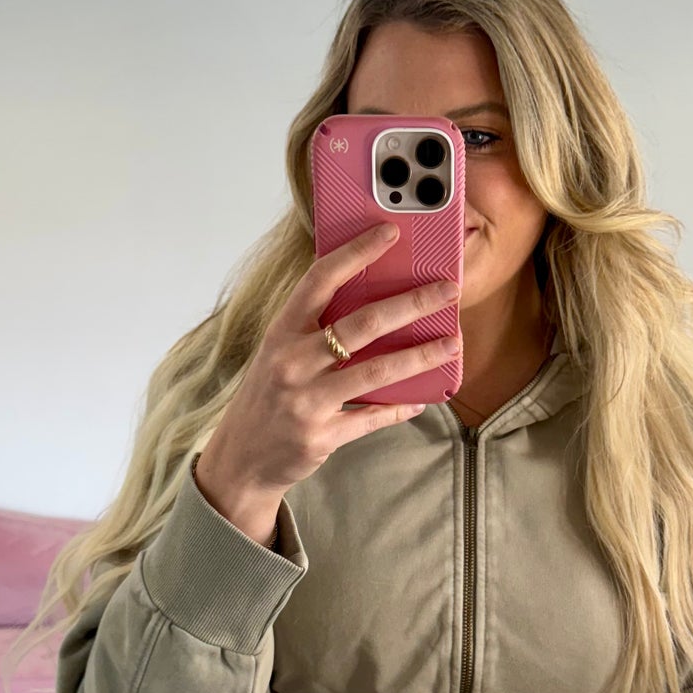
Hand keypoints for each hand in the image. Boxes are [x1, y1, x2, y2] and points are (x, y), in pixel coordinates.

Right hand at [200, 222, 461, 498]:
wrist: (240, 459)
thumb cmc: (267, 397)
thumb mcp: (280, 354)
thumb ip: (314, 330)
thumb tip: (373, 301)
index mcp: (281, 333)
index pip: (320, 280)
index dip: (356, 253)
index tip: (389, 232)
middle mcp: (292, 363)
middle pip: (363, 324)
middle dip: (412, 303)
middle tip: (447, 291)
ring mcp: (306, 401)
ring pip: (377, 372)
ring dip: (421, 356)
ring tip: (452, 343)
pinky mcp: (322, 436)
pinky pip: (372, 418)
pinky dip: (401, 407)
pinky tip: (424, 397)